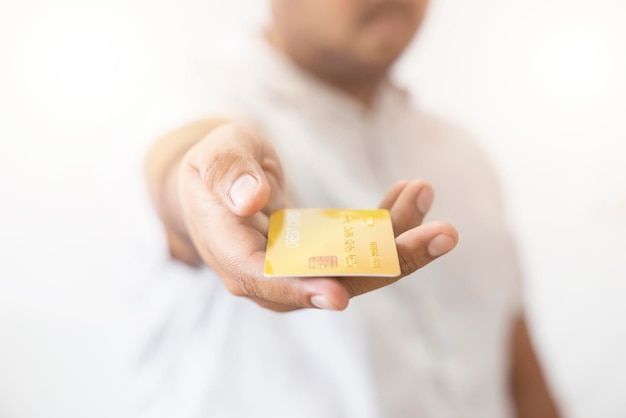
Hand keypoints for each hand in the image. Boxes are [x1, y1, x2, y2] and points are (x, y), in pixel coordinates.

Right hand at [178, 123, 457, 311]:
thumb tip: (251, 199)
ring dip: (400, 237)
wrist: (223, 182)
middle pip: (331, 281)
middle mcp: (269, 271)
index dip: (302, 289)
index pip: (266, 280)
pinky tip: (408, 193)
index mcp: (231, 251)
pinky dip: (387, 222)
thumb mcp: (214, 156)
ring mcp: (299, 268)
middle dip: (388, 261)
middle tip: (442, 235)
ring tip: (426, 192)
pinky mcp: (321, 256)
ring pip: (356, 268)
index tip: (338, 296)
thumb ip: (227, 175)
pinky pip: (360, 248)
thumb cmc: (213, 165)